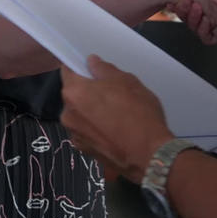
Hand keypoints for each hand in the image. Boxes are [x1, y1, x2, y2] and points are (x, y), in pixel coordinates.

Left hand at [60, 56, 174, 181]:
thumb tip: (91, 62)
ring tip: (115, 115)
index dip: (79, 67)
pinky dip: (96, 128)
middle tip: (112, 93)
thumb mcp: (126, 81)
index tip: (93, 70)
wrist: (149, 155)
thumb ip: (104, 69)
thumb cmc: (137, 112)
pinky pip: (88, 132)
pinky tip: (114, 131)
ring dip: (91, 111)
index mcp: (73, 92)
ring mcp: (75, 135)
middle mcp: (67, 114)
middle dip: (88, 91)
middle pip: (74, 94)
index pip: (67, 71)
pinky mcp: (85, 151)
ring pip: (80, 114)